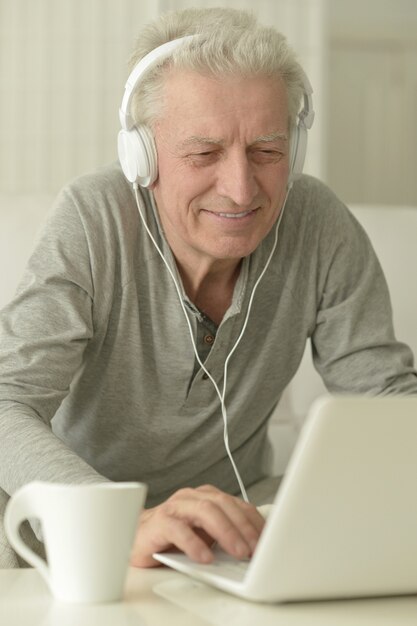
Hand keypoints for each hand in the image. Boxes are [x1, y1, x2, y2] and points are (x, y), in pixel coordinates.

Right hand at [130, 484, 264, 567]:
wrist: (139, 538)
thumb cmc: (175, 536)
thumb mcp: (207, 535)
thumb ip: (226, 535)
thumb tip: (256, 549)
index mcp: (208, 497)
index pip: (237, 505)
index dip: (254, 522)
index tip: (269, 540)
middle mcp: (193, 497)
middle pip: (223, 505)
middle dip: (243, 527)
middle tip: (255, 548)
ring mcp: (175, 507)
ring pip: (204, 511)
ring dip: (225, 532)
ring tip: (237, 551)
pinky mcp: (158, 523)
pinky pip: (178, 529)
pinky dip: (194, 543)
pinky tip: (205, 557)